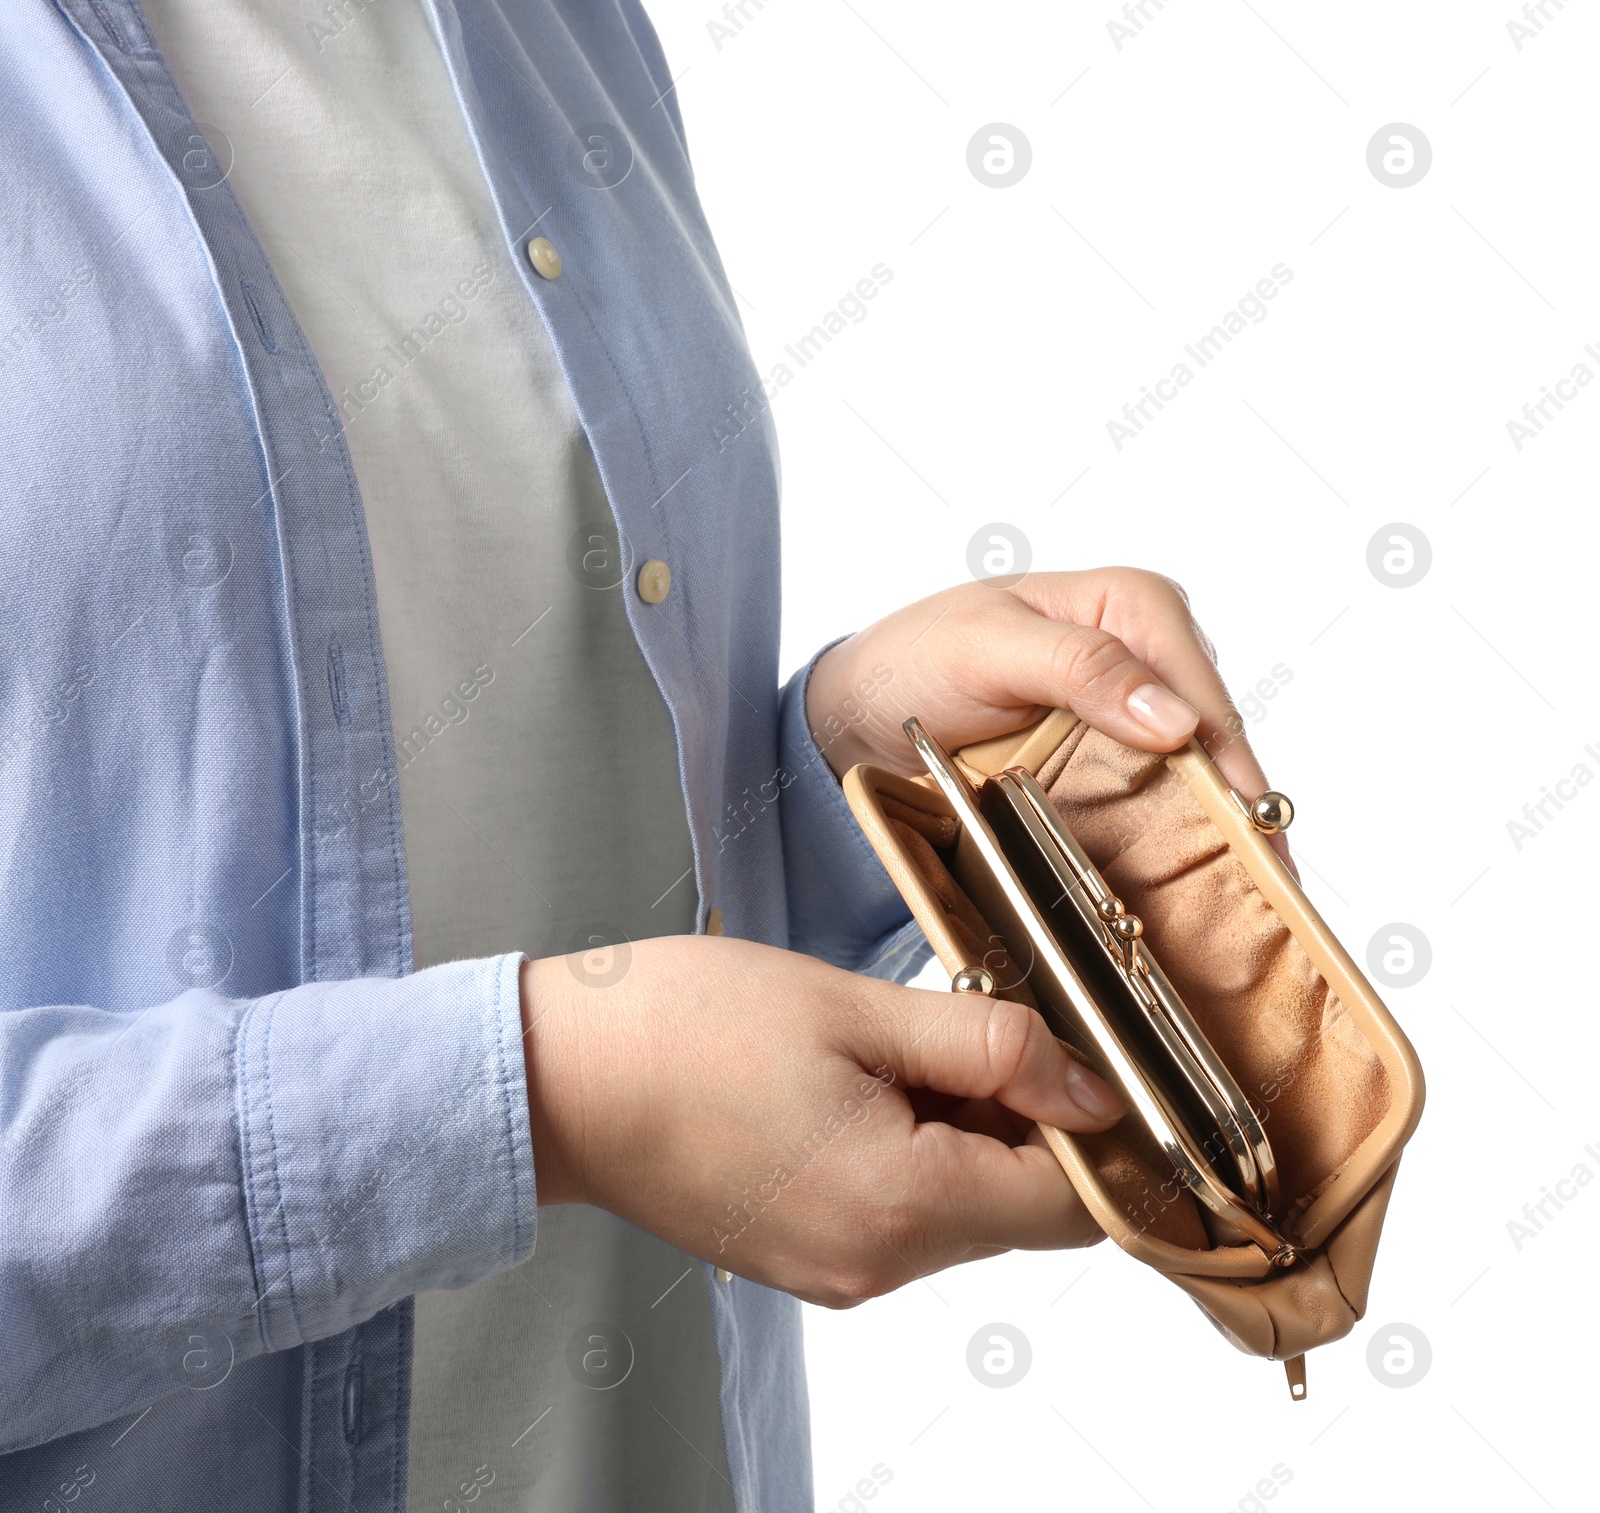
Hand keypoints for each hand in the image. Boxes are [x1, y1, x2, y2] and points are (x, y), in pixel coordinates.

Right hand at [519, 934, 1122, 1306]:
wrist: (558, 1079)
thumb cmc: (683, 1030)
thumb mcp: (855, 1011)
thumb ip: (989, 1049)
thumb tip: (1090, 1088)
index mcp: (900, 1206)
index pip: (1071, 1205)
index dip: (1093, 1126)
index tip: (1072, 1051)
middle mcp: (877, 1264)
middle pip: (1017, 1208)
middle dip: (1020, 1115)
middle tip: (959, 1022)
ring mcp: (838, 1270)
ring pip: (960, 1207)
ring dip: (961, 1127)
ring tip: (889, 1045)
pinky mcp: (805, 1256)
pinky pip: (902, 1212)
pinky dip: (911, 1149)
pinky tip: (857, 1081)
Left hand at [804, 567, 1293, 867]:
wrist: (862, 710)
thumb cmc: (918, 655)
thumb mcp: (989, 646)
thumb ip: (1081, 667)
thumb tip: (1178, 720)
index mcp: (1134, 605)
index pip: (1203, 692)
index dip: (1234, 765)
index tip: (1258, 834)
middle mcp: (1149, 657)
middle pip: (1215, 744)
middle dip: (1240, 815)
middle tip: (1270, 893)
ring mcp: (1132, 718)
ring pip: (1196, 783)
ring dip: (1215, 841)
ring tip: (1250, 909)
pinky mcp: (1109, 768)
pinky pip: (1153, 809)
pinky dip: (1171, 849)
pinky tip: (1196, 896)